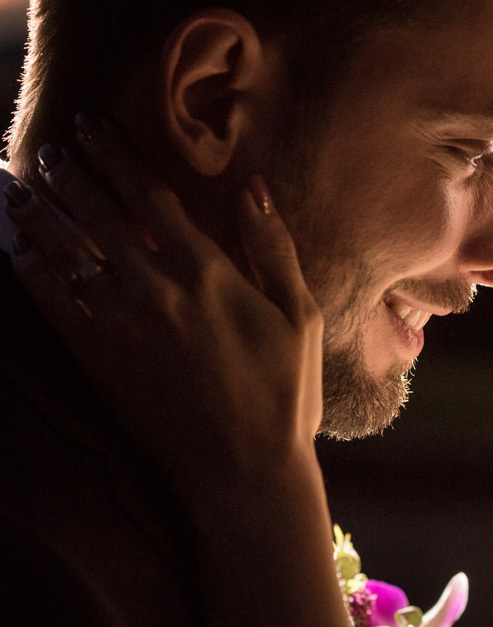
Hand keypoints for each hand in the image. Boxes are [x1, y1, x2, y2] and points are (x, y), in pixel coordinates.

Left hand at [4, 115, 323, 502]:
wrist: (244, 470)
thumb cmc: (284, 393)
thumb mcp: (300, 316)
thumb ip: (273, 247)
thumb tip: (253, 185)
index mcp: (207, 271)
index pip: (147, 194)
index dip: (114, 154)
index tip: (91, 127)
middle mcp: (154, 288)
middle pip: (97, 212)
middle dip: (70, 173)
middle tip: (52, 147)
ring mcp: (118, 324)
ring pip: (64, 249)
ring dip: (38, 210)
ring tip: (20, 184)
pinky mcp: (96, 359)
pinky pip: (49, 300)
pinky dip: (29, 265)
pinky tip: (19, 245)